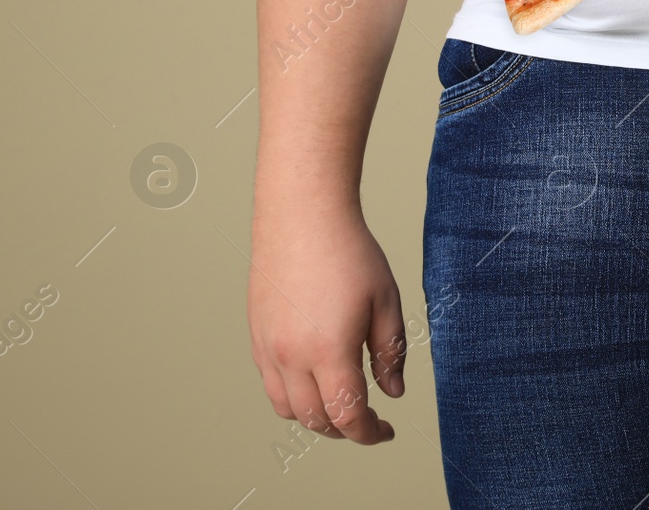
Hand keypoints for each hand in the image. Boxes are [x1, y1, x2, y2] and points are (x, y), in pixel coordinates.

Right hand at [247, 200, 405, 443]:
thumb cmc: (349, 253)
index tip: (386, 431)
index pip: (347, 416)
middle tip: (370, 419)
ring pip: (288, 408)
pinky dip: (294, 395)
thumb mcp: (385, 302)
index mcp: (329, 351)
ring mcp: (267, 348)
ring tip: (343, 402)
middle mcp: (290, 357)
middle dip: (346, 429)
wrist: (302, 216)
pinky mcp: (255, 336)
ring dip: (316, 416)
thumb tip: (393, 392)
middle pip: (316, 420)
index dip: (369, 433)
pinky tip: (316, 377)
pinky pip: (272, 384)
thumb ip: (390, 353)